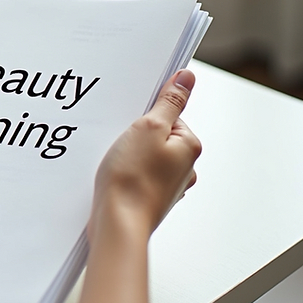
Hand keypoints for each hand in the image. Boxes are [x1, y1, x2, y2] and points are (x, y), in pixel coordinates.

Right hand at [88, 70, 201, 242]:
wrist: (117, 223)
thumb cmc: (132, 181)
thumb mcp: (149, 127)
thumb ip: (169, 101)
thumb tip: (186, 79)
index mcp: (189, 147)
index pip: (169, 115)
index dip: (145, 115)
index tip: (131, 122)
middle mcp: (184, 167)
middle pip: (157, 136)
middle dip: (135, 135)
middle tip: (120, 142)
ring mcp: (167, 185)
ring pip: (145, 156)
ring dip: (128, 155)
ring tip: (115, 162)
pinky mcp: (149, 197)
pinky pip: (137, 174)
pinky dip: (125, 172)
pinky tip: (113, 177)